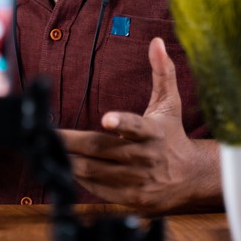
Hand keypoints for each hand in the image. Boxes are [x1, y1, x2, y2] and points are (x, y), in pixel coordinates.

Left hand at [58, 37, 219, 212]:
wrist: (191, 178)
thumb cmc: (172, 135)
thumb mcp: (170, 104)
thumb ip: (162, 73)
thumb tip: (157, 42)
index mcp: (154, 133)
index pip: (137, 127)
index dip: (122, 123)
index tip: (107, 118)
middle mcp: (145, 158)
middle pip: (102, 150)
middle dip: (73, 142)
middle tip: (49, 134)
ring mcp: (137, 181)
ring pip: (95, 171)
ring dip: (70, 161)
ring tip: (49, 150)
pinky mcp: (130, 198)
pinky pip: (97, 189)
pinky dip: (80, 179)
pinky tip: (65, 167)